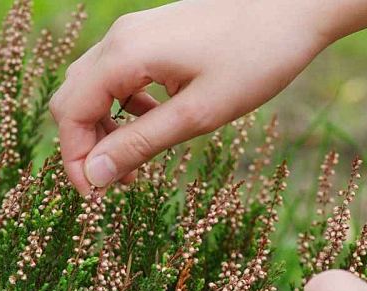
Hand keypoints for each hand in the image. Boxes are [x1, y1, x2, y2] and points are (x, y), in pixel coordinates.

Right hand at [49, 0, 333, 193]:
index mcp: (123, 54)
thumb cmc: (255, 58)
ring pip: (94, 87)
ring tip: (136, 162)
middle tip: (117, 183)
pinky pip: (119, 75)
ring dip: (105, 128)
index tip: (95, 197)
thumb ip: (140, 144)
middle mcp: (120, 38)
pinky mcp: (154, 36)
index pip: (70, 113)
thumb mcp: (196, 114)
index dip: (76, 160)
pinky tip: (154, 122)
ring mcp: (136, 33)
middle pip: (73, 99)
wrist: (295, 5)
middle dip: (87, 146)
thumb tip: (95, 176)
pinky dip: (123, 107)